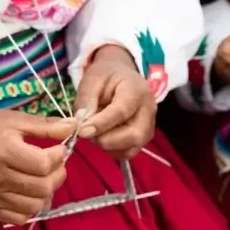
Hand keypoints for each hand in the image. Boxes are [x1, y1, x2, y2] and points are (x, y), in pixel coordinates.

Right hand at [0, 109, 75, 224]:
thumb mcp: (15, 119)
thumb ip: (46, 126)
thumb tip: (74, 127)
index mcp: (4, 150)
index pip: (43, 164)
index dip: (58, 157)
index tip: (58, 149)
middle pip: (42, 188)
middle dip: (57, 175)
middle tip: (55, 165)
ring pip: (34, 206)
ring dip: (46, 193)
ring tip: (43, 178)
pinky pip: (18, 218)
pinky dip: (29, 208)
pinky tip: (28, 193)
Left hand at [74, 44, 156, 158]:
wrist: (121, 77)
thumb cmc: (107, 76)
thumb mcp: (92, 79)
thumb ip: (86, 100)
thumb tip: (81, 122)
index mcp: (137, 91)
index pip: (122, 111)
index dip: (101, 124)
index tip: (82, 131)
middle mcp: (148, 111)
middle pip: (134, 135)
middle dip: (106, 140)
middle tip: (86, 133)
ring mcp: (148, 127)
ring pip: (131, 148)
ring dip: (108, 146)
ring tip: (94, 132)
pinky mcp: (142, 139)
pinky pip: (128, 153)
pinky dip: (112, 151)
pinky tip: (102, 137)